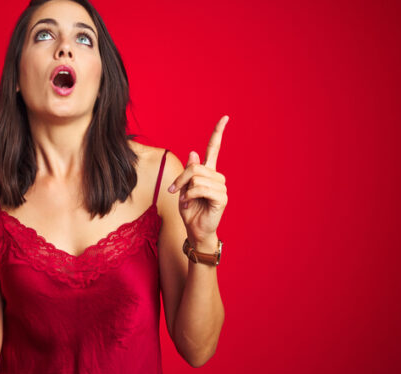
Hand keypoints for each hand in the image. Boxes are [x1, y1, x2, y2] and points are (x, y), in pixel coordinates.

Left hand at [168, 115, 228, 245]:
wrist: (195, 230)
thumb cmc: (190, 210)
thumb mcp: (183, 188)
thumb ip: (188, 172)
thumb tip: (194, 153)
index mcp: (208, 172)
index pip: (214, 148)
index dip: (218, 133)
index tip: (225, 117)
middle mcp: (217, 177)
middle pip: (195, 167)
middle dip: (180, 179)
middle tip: (175, 191)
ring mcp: (221, 187)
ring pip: (197, 177)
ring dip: (185, 189)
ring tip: (186, 200)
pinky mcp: (222, 198)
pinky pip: (201, 189)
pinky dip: (190, 196)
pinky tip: (190, 203)